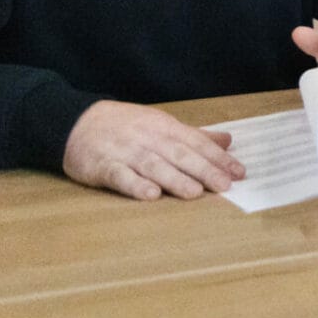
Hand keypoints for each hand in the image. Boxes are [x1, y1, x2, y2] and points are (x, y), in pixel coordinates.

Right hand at [62, 100, 243, 200]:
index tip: (239, 172)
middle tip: (225, 185)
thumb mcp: (162, 124)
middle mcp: (148, 138)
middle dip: (204, 170)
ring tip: (194, 192)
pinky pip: (120, 176)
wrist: (78, 122)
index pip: (197, 143)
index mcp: (165, 127)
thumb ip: (195, 135)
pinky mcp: (103, 166)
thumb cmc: (126, 126)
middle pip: (179, 155)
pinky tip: (150, 195)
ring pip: (154, 166)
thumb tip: (228, 141)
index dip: (218, 158)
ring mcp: (125, 152)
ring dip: (174, 179)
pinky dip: (135, 185)